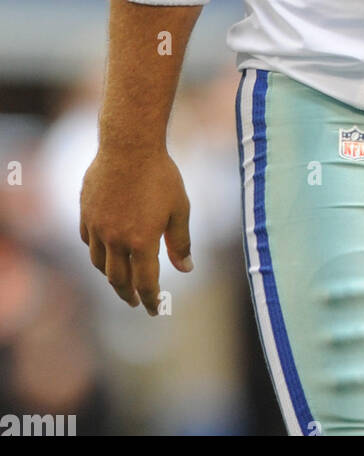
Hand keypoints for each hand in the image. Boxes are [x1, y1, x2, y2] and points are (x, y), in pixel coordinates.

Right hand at [80, 147, 192, 314]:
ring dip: (111, 276)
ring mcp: (97, 227)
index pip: (145, 283)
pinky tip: (105, 251)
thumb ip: (181, 241)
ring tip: (120, 280)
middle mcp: (116, 240)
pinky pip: (89, 241)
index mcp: (142, 242)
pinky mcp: (86, 213)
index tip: (155, 310)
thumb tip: (186, 269)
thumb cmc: (160, 175)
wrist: (128, 145)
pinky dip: (97, 252)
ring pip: (99, 263)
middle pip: (119, 279)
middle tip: (135, 302)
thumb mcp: (180, 208)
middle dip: (128, 295)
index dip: (151, 300)